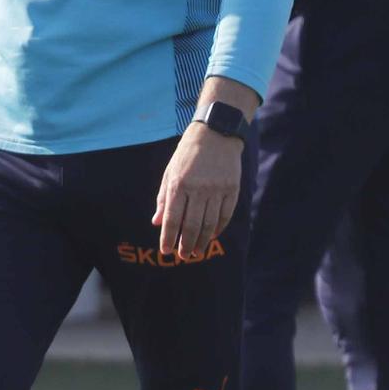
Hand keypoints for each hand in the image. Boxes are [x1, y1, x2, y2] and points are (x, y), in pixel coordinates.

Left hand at [153, 118, 245, 259]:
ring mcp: (217, 189)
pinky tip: (210, 236)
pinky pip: (225, 216)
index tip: (166, 251)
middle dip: (185, 244)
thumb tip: (157, 222)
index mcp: (179, 183)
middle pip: (191, 225)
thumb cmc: (188, 154)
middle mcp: (198, 188)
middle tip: (183, 256)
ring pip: (209, 224)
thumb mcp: (170, 172)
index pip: (172, 218)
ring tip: (196, 252)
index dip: (168, 237)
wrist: (215, 133)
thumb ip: (164, 198)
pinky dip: (217, 229)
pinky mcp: (232, 189)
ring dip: (201, 241)